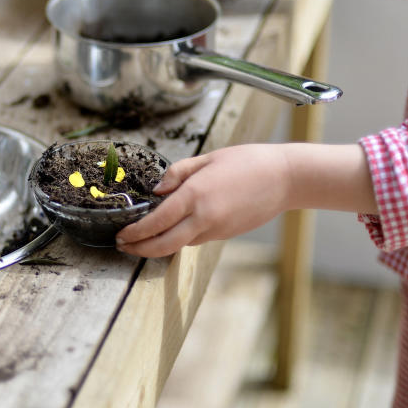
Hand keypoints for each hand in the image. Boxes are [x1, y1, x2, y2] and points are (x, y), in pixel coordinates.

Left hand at [115, 142, 377, 257]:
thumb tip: (156, 190)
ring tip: (141, 238)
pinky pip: (195, 239)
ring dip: (158, 245)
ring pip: (179, 244)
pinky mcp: (225, 234)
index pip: (156, 222)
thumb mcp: (207, 158)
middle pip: (164, 244)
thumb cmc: (247, 162)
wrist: (285, 178)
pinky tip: (171, 230)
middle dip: (140, 249)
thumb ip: (177, 174)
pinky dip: (179, 238)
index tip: (122, 235)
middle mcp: (204, 217)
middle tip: (124, 247)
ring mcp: (216, 229)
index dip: (136, 232)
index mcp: (195, 195)